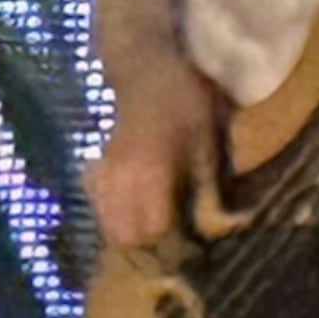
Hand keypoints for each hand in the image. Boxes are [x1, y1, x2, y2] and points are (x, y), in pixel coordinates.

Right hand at [87, 70, 223, 251]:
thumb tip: (220, 222)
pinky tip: (129, 211)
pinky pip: (98, 201)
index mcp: (150, 173)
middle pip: (124, 235)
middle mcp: (122, 178)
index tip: (194, 252)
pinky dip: (111, 213)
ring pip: (108, 222)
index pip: (152, 229)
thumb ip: (206, 180)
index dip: (173, 248)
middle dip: (148, 247)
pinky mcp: (101, 165)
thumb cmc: (183, 98)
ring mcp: (107, 172)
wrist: (146, 65)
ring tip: (156, 234)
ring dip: (129, 233)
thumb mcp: (206, 135)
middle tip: (176, 246)